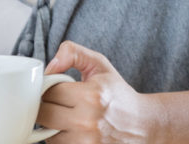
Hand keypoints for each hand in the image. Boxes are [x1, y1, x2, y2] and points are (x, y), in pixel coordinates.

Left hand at [39, 41, 161, 142]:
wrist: (145, 126)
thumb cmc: (119, 95)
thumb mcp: (99, 65)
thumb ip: (72, 53)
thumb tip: (48, 68)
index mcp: (91, 96)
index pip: (49, 92)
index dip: (49, 89)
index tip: (57, 89)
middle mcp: (88, 122)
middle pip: (43, 114)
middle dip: (46, 107)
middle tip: (57, 103)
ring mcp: (88, 143)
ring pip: (48, 134)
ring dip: (52, 126)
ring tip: (67, 118)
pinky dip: (61, 140)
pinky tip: (73, 131)